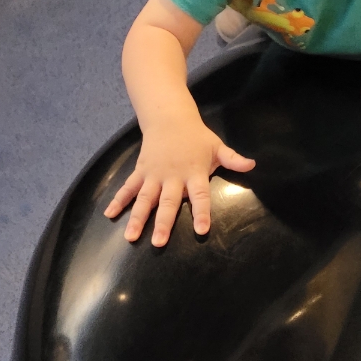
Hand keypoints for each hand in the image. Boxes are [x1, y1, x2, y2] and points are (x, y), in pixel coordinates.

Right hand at [104, 118, 254, 246]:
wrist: (169, 118)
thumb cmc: (196, 136)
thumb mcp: (217, 146)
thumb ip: (233, 159)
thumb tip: (252, 165)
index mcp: (194, 172)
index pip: (200, 195)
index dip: (202, 212)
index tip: (202, 230)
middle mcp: (172, 176)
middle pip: (167, 202)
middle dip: (162, 223)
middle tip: (158, 243)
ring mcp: (154, 175)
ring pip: (144, 199)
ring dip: (136, 218)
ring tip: (130, 237)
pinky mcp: (141, 172)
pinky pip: (128, 188)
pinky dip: (118, 201)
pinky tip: (109, 215)